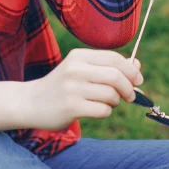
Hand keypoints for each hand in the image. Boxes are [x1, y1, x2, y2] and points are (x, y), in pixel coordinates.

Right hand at [23, 48, 142, 130]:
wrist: (30, 102)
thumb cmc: (62, 86)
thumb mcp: (81, 70)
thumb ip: (108, 67)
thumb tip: (137, 66)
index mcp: (79, 56)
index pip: (114, 58)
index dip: (131, 70)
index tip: (138, 80)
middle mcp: (75, 69)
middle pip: (116, 76)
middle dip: (128, 88)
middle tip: (129, 96)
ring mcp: (72, 88)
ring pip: (111, 94)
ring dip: (115, 102)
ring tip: (105, 103)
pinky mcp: (71, 107)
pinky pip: (103, 110)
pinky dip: (105, 112)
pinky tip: (95, 110)